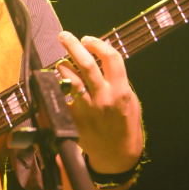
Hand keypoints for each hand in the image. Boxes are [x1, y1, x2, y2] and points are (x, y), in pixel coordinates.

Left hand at [57, 31, 143, 174]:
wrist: (117, 153)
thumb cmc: (125, 123)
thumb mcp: (130, 99)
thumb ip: (118, 80)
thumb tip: (101, 57)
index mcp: (121, 91)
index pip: (111, 58)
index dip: (98, 44)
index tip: (88, 39)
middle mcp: (103, 98)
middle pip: (86, 64)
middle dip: (73, 46)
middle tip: (64, 36)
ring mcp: (87, 109)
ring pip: (69, 79)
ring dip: (62, 66)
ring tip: (62, 63)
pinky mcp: (73, 118)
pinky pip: (62, 97)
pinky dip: (59, 87)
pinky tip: (59, 84)